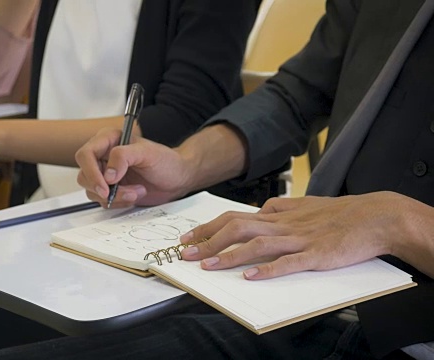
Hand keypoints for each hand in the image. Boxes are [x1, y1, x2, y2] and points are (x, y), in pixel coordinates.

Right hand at [75, 128, 191, 206]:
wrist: (177, 179)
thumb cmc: (166, 161)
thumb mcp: (148, 153)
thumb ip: (124, 157)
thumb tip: (107, 174)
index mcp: (108, 140)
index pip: (86, 154)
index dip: (91, 171)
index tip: (106, 186)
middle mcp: (103, 156)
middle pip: (84, 175)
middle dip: (103, 188)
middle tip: (124, 193)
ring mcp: (105, 174)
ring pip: (92, 190)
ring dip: (114, 197)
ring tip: (137, 191)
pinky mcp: (110, 190)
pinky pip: (102, 201)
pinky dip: (118, 203)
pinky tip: (134, 195)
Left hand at [179, 192, 431, 279]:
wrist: (376, 217)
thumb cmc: (340, 213)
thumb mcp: (305, 205)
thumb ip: (280, 207)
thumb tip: (260, 208)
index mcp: (278, 214)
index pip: (234, 217)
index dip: (209, 227)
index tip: (188, 237)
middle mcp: (283, 224)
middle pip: (238, 228)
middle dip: (209, 241)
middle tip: (186, 254)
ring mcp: (299, 239)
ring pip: (257, 244)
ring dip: (229, 255)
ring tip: (208, 266)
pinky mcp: (316, 255)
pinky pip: (289, 262)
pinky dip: (268, 269)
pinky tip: (250, 277)